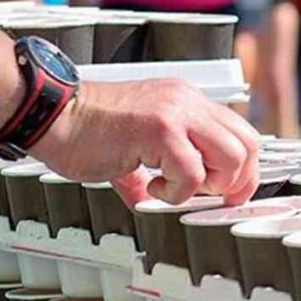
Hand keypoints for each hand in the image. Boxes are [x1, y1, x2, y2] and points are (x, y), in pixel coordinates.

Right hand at [30, 79, 260, 206]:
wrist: (52, 114)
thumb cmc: (84, 128)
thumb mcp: (133, 146)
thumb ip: (152, 170)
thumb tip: (154, 200)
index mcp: (185, 101)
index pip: (240, 132)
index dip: (242, 169)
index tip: (226, 192)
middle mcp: (187, 101)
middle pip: (248, 144)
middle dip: (237, 182)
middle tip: (208, 197)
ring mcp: (176, 112)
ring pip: (231, 157)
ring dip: (209, 185)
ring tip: (176, 189)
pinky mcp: (160, 129)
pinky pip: (192, 173)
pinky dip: (176, 192)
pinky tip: (151, 187)